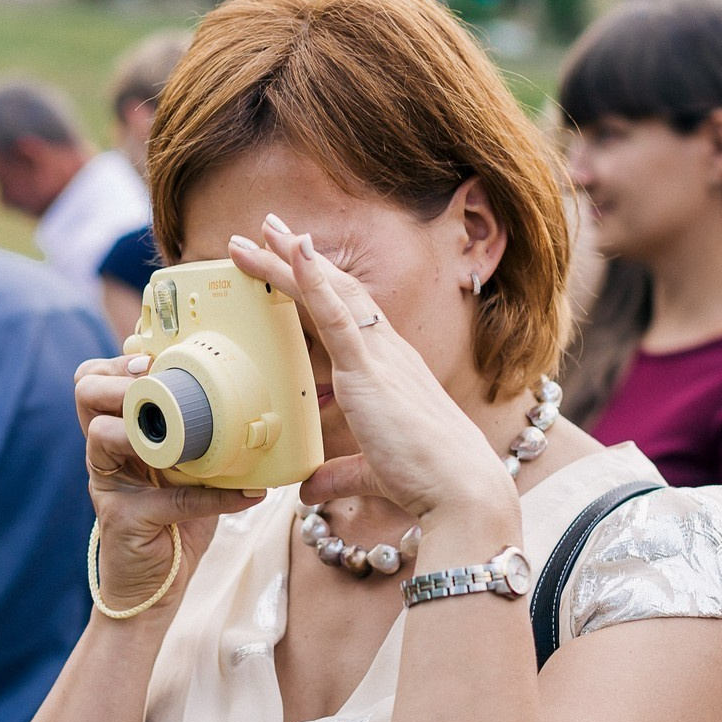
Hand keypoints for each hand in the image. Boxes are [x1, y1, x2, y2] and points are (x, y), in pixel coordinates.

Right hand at [77, 353, 265, 613]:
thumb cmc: (175, 523)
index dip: (118, 362)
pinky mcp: (124, 518)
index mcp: (117, 434)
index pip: (94, 380)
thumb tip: (256, 401)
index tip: (150, 359)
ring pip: (103, 435)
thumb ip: (204, 437)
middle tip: (151, 382)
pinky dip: (214, 497)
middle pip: (85, 393)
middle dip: (120, 380)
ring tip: (181, 430)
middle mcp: (104, 454)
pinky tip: (247, 495)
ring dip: (143, 425)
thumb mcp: (190, 471)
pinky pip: (169, 498)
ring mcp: (108, 484)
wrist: (155, 588)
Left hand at [229, 216, 513, 524]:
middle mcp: (388, 353)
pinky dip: (314, 279)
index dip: (321, 284)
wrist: (460, 491)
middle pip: (338, 291)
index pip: (348, 315)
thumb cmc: (428, 481)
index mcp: (390, 370)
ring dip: (292, 260)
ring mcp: (380, 356)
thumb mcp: (369, 473)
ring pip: (331, 293)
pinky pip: (337, 315)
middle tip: (267, 230)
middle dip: (301, 258)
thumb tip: (308, 488)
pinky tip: (296, 250)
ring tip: (262, 231)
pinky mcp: (370, 370)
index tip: (293, 259)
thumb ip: (337, 474)